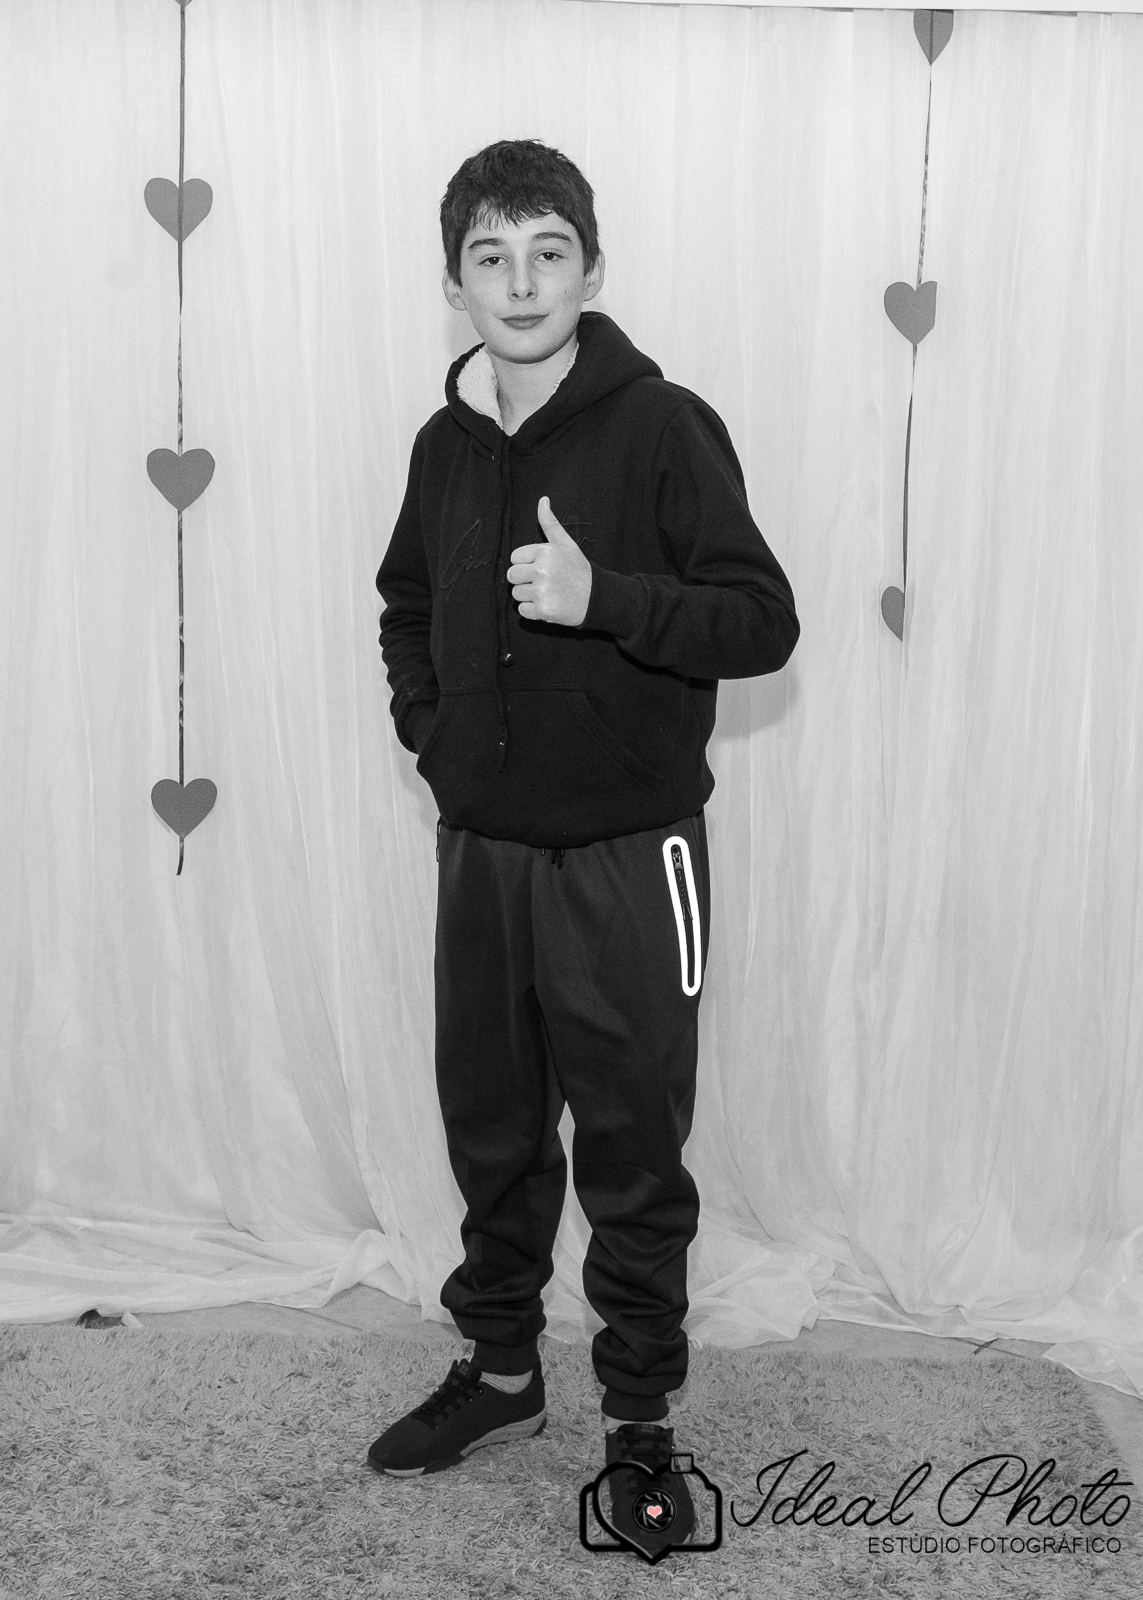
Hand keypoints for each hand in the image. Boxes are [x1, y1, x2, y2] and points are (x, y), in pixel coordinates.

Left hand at [507, 497, 591, 625]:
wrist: (596, 598)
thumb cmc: (578, 570)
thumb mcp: (566, 544)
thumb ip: (550, 523)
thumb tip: (543, 500)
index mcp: (545, 551)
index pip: (514, 558)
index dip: (526, 564)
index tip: (541, 568)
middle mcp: (542, 570)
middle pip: (512, 576)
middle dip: (524, 580)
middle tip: (543, 582)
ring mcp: (542, 591)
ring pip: (516, 594)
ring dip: (528, 596)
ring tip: (547, 593)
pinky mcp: (543, 610)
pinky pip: (522, 611)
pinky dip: (532, 611)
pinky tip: (547, 604)